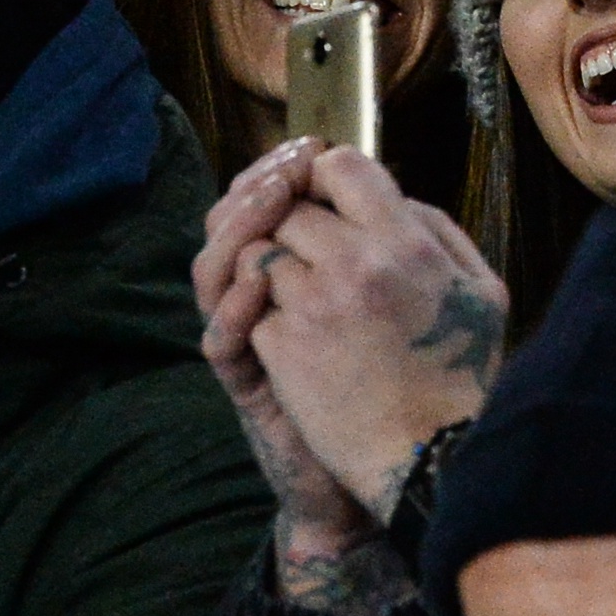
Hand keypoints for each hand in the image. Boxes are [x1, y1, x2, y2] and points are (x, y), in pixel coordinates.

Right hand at [193, 143, 374, 546]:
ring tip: (271, 206)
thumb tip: (398, 195)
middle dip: (255, 187)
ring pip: (211, 272)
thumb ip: (392, 255)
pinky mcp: (247, 385)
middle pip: (230, 224)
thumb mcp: (404, 305)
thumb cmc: (398, 381)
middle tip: (286, 167)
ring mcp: (250, 340)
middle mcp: (265, 299)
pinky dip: (233, 310)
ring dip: (236, 234)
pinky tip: (257, 285)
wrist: (390, 470)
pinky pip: (219, 341)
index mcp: (299, 272)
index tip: (311, 146)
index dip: (282, 170)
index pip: (269, 203)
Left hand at [245, 146, 506, 512]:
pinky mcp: (282, 348)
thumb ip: (438, 232)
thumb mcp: (481, 292)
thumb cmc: (461, 375)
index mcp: (406, 241)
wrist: (429, 460)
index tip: (324, 197)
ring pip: (259, 254)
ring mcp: (312, 305)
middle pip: (289, 207)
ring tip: (292, 292)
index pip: (341, 164)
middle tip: (303, 251)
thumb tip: (396, 199)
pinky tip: (287, 334)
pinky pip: (249, 306)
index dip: (323, 175)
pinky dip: (260, 315)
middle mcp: (354, 263)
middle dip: (290, 225)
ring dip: (269, 269)